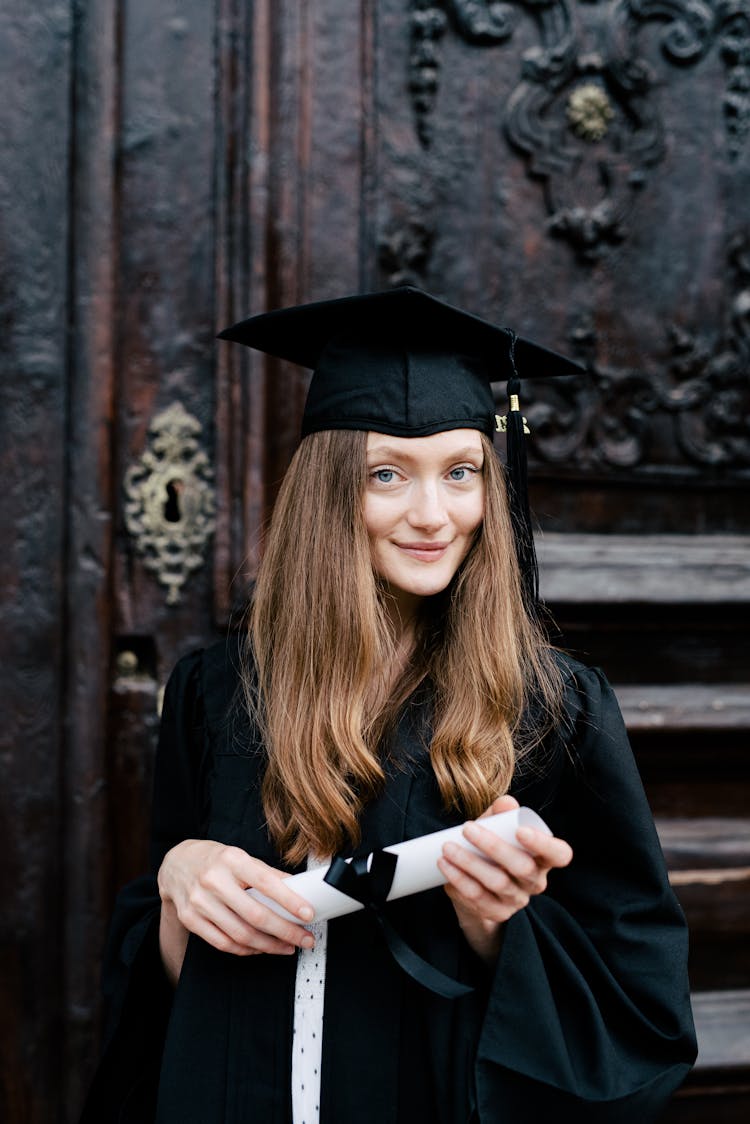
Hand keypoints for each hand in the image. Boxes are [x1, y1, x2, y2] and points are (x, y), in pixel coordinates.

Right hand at [157, 840, 314, 982]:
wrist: (176, 864)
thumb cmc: (214, 860)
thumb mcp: (240, 856)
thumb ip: (266, 873)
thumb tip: (296, 889)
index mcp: (231, 859)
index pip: (266, 882)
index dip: (290, 901)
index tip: (308, 914)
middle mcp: (214, 880)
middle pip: (255, 915)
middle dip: (285, 931)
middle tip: (304, 939)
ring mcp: (199, 902)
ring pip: (240, 934)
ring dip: (269, 946)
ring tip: (287, 947)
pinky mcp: (190, 919)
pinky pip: (223, 943)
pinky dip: (246, 950)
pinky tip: (260, 948)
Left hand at [437, 795, 572, 963]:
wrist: (479, 885)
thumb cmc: (493, 847)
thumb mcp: (498, 828)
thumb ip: (502, 813)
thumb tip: (506, 803)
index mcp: (544, 858)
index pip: (559, 854)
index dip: (544, 844)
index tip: (520, 831)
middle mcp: (535, 881)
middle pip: (522, 867)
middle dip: (493, 846)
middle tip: (467, 828)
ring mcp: (517, 900)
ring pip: (497, 883)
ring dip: (469, 863)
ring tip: (447, 847)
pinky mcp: (498, 913)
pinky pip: (478, 899)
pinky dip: (459, 881)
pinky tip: (445, 867)